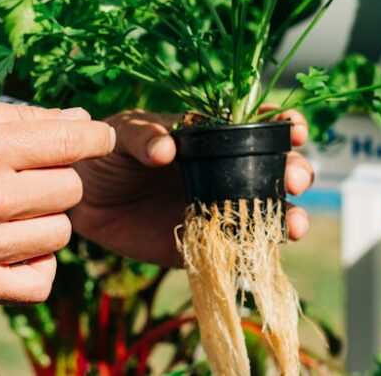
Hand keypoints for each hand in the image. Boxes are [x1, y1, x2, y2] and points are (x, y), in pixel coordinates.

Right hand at [0, 97, 113, 302]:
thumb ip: (26, 116)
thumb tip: (83, 120)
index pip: (72, 143)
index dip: (97, 138)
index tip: (99, 138)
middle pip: (72, 189)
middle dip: (61, 178)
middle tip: (34, 177)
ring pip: (61, 233)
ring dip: (48, 220)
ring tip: (19, 212)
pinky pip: (40, 281)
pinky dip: (36, 265)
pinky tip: (18, 247)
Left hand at [71, 108, 314, 266]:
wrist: (84, 199)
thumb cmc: (109, 152)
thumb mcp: (122, 133)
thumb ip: (143, 136)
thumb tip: (167, 149)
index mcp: (214, 137)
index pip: (260, 127)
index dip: (285, 126)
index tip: (294, 130)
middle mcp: (226, 172)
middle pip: (276, 170)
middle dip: (296, 172)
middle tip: (295, 180)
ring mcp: (220, 210)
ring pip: (267, 214)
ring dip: (290, 218)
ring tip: (295, 225)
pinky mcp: (206, 245)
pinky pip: (238, 250)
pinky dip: (255, 254)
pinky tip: (263, 255)